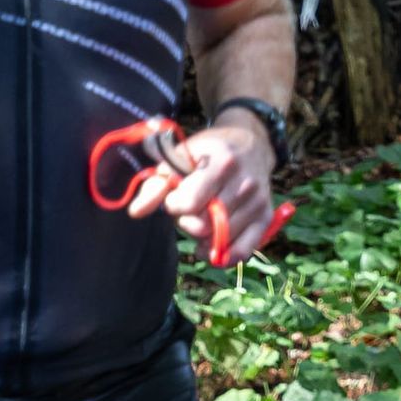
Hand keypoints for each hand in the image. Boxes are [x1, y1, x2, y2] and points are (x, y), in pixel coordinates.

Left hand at [127, 116, 277, 264]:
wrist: (250, 145)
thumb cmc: (207, 153)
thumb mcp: (179, 159)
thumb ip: (155, 185)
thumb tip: (135, 212)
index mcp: (222, 163)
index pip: (190, 203)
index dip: (174, 205)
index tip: (174, 196)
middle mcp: (245, 183)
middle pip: (203, 225)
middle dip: (186, 221)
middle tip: (188, 209)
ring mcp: (258, 202)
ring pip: (219, 241)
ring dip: (201, 237)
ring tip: (200, 219)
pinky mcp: (265, 218)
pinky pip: (242, 251)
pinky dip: (221, 256)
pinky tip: (208, 247)